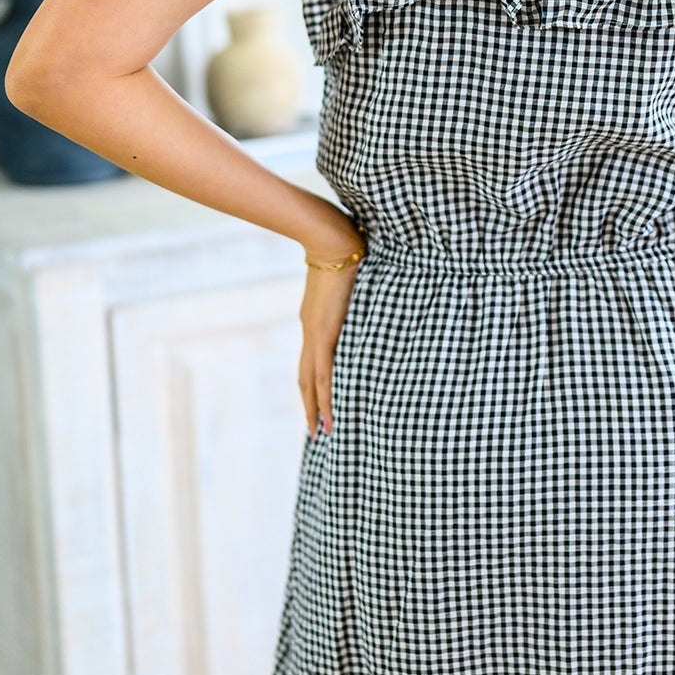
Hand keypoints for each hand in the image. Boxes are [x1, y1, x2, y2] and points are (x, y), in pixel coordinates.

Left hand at [298, 214, 365, 435]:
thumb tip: (367, 296)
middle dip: (310, 406)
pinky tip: (328, 412)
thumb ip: (354, 297)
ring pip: (312, 381)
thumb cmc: (346, 254)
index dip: (313, 385)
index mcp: (316, 323)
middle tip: (315, 432)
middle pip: (306, 378)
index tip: (316, 405)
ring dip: (316, 408)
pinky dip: (325, 396)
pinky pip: (324, 372)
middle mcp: (311, 333)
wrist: (333, 241)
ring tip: (321, 432)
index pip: (312, 362)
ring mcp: (316, 334)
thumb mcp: (350, 283)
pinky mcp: (324, 332)